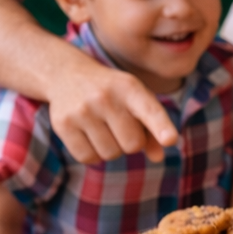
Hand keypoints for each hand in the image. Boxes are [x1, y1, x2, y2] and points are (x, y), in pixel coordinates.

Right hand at [47, 56, 179, 163]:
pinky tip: (89, 135)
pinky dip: (93, 154)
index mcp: (130, 88)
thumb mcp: (137, 100)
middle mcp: (105, 97)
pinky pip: (88, 158)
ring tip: (103, 127)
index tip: (170, 140)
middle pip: (133, 145)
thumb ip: (154, 127)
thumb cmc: (114, 94)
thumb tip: (158, 157)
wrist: (67, 75)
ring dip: (112, 148)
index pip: (150, 111)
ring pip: (111, 154)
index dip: (161, 127)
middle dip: (132, 142)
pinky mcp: (62, 124)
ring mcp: (81, 111)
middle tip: (120, 125)